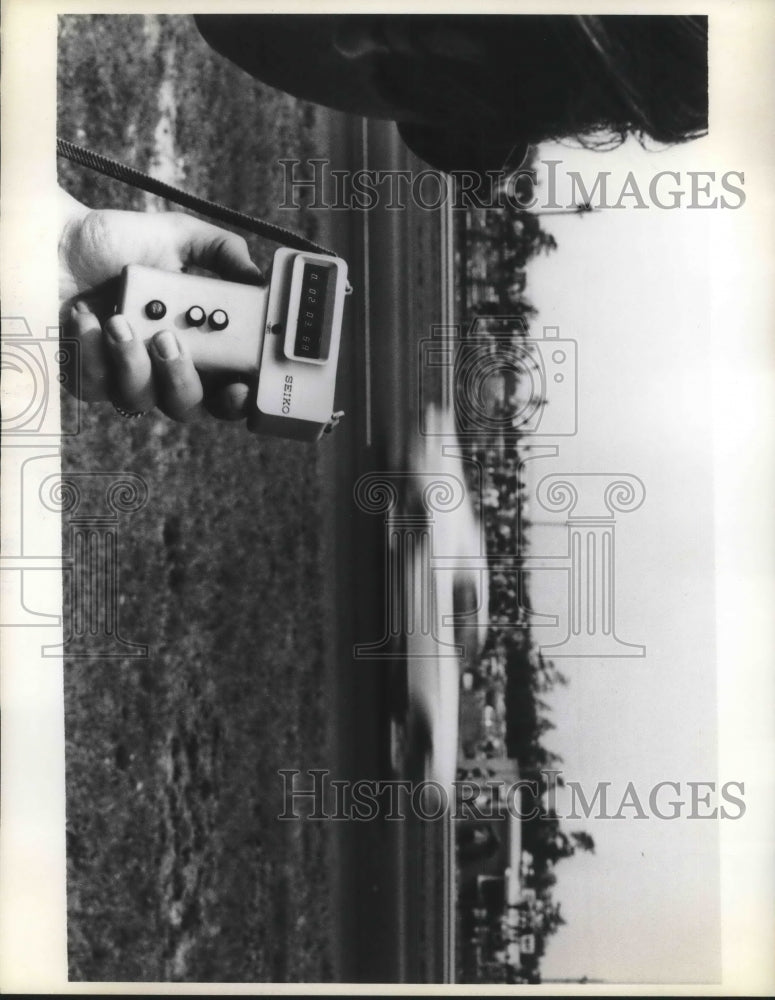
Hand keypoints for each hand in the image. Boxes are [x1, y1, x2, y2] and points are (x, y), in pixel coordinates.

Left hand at [59, 189, 261, 420]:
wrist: (53, 241)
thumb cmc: (115, 241)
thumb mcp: (177, 235)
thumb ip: (222, 250)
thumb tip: (255, 277)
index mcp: (194, 343)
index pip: (225, 388)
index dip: (237, 398)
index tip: (238, 384)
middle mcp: (162, 368)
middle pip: (187, 406)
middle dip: (182, 379)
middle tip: (169, 341)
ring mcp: (122, 377)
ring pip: (140, 400)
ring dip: (132, 362)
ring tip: (118, 321)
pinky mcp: (85, 379)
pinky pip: (95, 385)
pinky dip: (91, 350)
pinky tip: (85, 316)